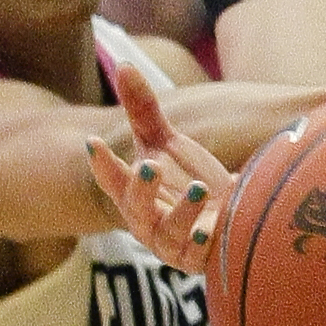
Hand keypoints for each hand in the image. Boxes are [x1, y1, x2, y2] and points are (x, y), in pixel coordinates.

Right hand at [86, 58, 230, 271]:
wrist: (232, 215)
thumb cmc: (191, 180)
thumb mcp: (167, 143)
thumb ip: (143, 110)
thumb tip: (123, 65)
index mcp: (136, 193)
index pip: (112, 180)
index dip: (102, 164)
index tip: (93, 142)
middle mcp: (149, 222)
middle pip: (135, 211)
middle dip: (140, 190)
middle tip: (150, 166)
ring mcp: (173, 244)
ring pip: (166, 236)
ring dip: (181, 213)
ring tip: (199, 189)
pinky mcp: (200, 260)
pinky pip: (196, 258)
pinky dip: (201, 245)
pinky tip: (211, 230)